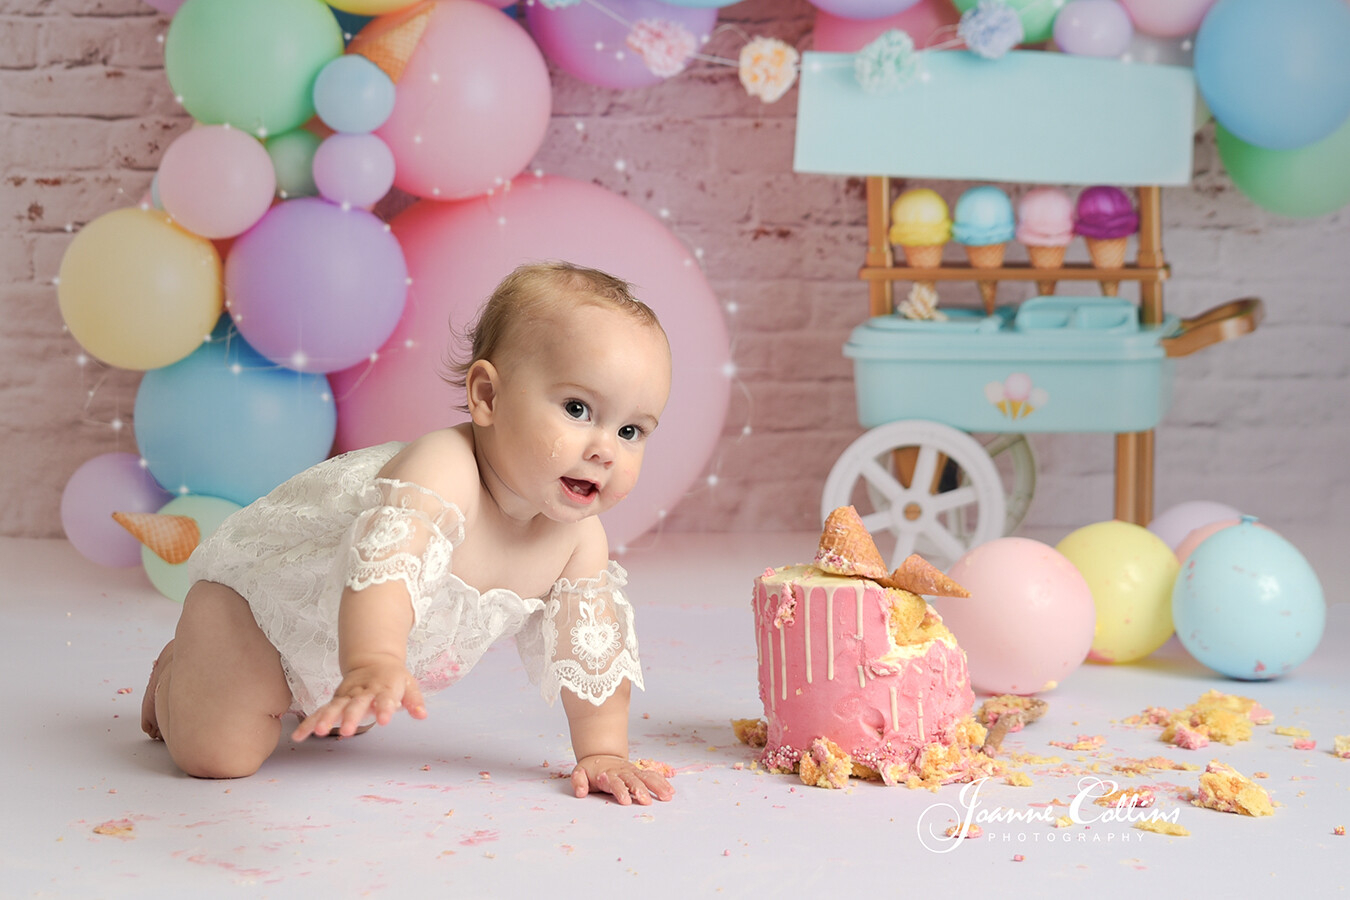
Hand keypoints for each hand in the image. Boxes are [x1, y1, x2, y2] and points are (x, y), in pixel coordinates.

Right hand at [292, 661, 426, 740]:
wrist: (373, 660)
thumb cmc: (393, 678)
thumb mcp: (409, 685)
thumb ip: (414, 701)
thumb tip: (422, 715)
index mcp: (385, 687)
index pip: (386, 698)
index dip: (385, 708)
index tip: (384, 720)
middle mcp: (364, 691)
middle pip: (357, 704)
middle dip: (351, 716)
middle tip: (346, 730)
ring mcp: (347, 695)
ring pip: (335, 706)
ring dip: (326, 718)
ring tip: (318, 732)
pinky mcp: (336, 700)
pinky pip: (320, 711)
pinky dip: (309, 722)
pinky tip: (299, 735)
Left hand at [570, 755, 674, 805]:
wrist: (601, 755)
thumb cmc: (591, 770)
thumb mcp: (579, 773)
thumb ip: (578, 782)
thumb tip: (580, 793)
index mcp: (608, 774)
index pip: (615, 783)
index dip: (620, 791)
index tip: (626, 801)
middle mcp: (623, 773)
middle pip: (633, 781)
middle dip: (640, 791)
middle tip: (646, 801)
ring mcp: (632, 772)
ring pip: (646, 778)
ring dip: (656, 787)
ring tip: (667, 797)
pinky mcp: (639, 773)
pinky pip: (652, 776)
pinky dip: (662, 782)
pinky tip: (670, 791)